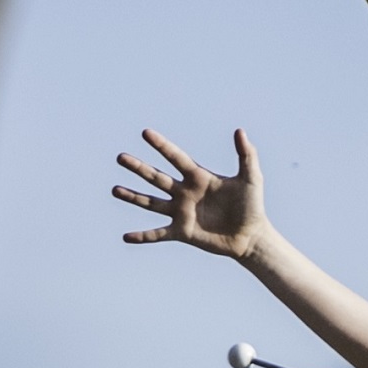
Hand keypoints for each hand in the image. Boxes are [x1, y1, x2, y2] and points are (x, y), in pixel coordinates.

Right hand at [113, 128, 272, 258]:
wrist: (252, 236)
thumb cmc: (252, 206)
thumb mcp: (251, 178)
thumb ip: (246, 155)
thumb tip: (239, 130)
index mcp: (199, 177)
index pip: (176, 157)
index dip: (161, 145)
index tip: (145, 132)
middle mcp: (185, 193)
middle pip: (156, 177)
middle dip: (138, 168)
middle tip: (120, 157)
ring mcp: (181, 212)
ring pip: (151, 202)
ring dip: (133, 196)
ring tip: (114, 190)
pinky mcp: (182, 232)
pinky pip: (158, 234)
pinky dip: (143, 236)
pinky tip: (126, 237)